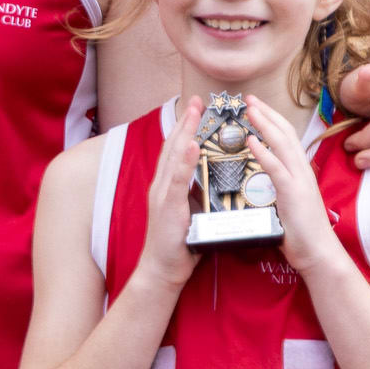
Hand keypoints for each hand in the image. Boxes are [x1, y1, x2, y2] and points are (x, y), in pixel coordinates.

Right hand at [134, 107, 204, 292]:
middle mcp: (160, 185)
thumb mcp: (190, 212)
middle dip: (184, 121)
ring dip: (184, 132)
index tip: (196, 108)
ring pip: (173, 156)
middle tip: (196, 100)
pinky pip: (177, 178)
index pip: (176, 151)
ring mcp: (161, 194)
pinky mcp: (167, 206)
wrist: (163, 268)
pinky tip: (192, 144)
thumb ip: (194, 194)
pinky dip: (185, 159)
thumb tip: (208, 181)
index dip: (185, 128)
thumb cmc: (179, 244)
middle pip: (172, 146)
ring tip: (195, 112)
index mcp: (167, 186)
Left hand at [241, 102, 346, 286]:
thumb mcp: (287, 205)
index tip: (256, 107)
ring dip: (264, 124)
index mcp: (299, 172)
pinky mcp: (293, 194)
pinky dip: (263, 152)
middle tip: (248, 98)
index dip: (271, 120)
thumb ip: (278, 190)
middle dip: (267, 113)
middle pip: (285, 133)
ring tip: (249, 109)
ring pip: (282, 144)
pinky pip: (277, 168)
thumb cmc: (301, 234)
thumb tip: (265, 184)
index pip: (286, 138)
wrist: (319, 254)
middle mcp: (301, 171)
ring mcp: (299, 181)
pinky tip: (251, 141)